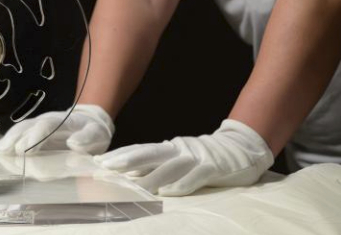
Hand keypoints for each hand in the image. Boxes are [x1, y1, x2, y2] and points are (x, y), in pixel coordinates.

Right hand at [0, 104, 113, 154]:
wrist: (90, 122)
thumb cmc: (93, 131)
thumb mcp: (96, 134)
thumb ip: (86, 138)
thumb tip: (73, 144)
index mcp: (62, 121)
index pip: (46, 126)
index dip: (34, 137)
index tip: (25, 149)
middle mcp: (46, 121)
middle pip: (27, 127)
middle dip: (15, 139)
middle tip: (3, 152)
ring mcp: (38, 126)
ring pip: (20, 130)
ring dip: (8, 140)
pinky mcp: (35, 133)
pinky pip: (19, 135)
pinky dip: (8, 142)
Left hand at [94, 119, 272, 195]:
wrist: (240, 148)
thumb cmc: (204, 158)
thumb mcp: (179, 159)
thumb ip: (158, 165)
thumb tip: (130, 175)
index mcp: (169, 148)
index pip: (140, 150)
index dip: (120, 155)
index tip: (99, 161)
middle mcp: (179, 151)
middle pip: (149, 154)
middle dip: (127, 160)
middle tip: (107, 167)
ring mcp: (196, 159)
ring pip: (169, 168)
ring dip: (151, 178)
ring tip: (134, 187)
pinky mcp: (212, 169)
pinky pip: (195, 178)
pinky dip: (181, 185)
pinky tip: (168, 192)